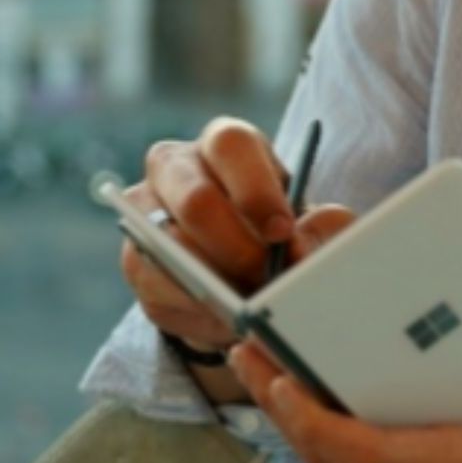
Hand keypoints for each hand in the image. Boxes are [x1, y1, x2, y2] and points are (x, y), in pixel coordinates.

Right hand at [114, 117, 350, 367]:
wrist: (237, 266)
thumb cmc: (277, 231)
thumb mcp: (310, 221)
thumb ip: (326, 227)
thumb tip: (306, 247)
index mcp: (226, 143)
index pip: (232, 147)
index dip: (257, 192)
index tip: (283, 234)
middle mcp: (176, 166)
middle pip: (196, 200)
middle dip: (237, 249)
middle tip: (268, 280)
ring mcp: (146, 210)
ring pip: (170, 248)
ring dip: (215, 284)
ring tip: (252, 307)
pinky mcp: (135, 257)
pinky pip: (158, 288)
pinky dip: (197, 311)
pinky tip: (226, 319)